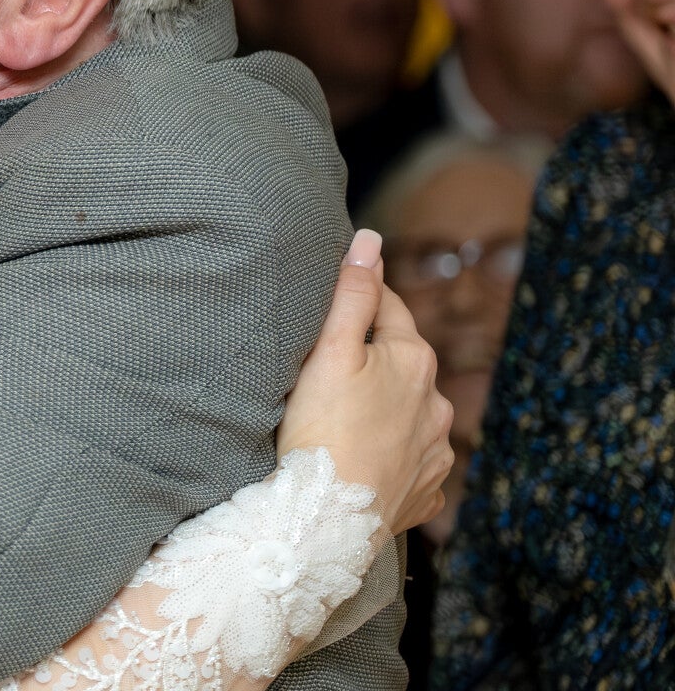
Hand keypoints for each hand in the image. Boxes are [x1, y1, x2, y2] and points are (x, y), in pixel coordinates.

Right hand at [277, 229, 454, 535]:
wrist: (327, 518)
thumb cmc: (321, 428)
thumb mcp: (328, 350)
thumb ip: (351, 292)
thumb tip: (370, 240)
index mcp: (414, 359)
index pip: (386, 306)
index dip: (354, 300)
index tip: (327, 305)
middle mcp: (436, 403)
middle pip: (399, 361)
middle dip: (370, 358)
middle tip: (325, 367)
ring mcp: (436, 452)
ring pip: (410, 413)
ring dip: (386, 407)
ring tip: (343, 418)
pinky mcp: (427, 491)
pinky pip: (413, 462)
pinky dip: (394, 455)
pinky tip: (367, 459)